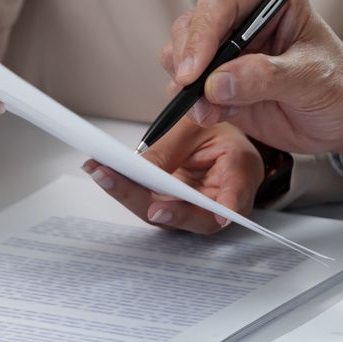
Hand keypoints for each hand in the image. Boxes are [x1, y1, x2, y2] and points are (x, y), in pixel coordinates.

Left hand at [81, 122, 262, 233]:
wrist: (212, 133)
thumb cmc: (212, 126)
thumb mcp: (195, 125)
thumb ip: (171, 149)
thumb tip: (138, 170)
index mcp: (242, 169)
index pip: (238, 191)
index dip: (229, 203)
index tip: (220, 215)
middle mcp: (223, 198)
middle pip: (195, 216)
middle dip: (157, 206)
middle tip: (123, 187)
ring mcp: (198, 209)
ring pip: (167, 216)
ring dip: (130, 195)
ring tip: (101, 172)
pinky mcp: (176, 209)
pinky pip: (151, 206)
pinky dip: (125, 190)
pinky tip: (102, 172)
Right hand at [163, 0, 342, 167]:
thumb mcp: (312, 79)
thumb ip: (265, 77)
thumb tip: (216, 84)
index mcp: (271, 0)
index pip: (221, 3)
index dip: (202, 34)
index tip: (194, 71)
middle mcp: (243, 20)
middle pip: (192, 25)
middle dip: (187, 59)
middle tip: (192, 90)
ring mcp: (228, 52)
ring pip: (180, 54)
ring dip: (185, 83)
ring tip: (207, 110)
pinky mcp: (219, 82)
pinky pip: (187, 87)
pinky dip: (189, 102)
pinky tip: (209, 115)